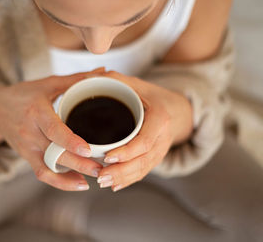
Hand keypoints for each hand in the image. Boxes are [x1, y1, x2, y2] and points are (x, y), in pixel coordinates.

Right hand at [0, 67, 105, 190]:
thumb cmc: (24, 95)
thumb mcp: (47, 84)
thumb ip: (75, 79)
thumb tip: (102, 72)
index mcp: (37, 111)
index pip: (53, 129)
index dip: (70, 141)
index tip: (88, 150)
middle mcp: (30, 132)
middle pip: (54, 153)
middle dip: (79, 164)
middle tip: (102, 168)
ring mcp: (27, 147)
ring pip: (49, 168)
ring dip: (71, 177)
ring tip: (93, 178)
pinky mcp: (27, 157)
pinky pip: (43, 174)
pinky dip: (60, 182)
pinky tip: (79, 183)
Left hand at [97, 71, 192, 190]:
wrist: (173, 107)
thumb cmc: (150, 94)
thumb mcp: (136, 83)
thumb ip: (115, 79)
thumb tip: (89, 76)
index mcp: (160, 118)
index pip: (144, 141)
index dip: (127, 152)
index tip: (108, 157)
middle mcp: (163, 137)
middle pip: (143, 160)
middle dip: (122, 171)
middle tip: (100, 176)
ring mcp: (161, 149)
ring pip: (143, 169)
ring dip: (123, 178)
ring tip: (102, 182)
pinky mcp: (156, 157)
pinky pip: (144, 171)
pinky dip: (129, 180)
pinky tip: (114, 186)